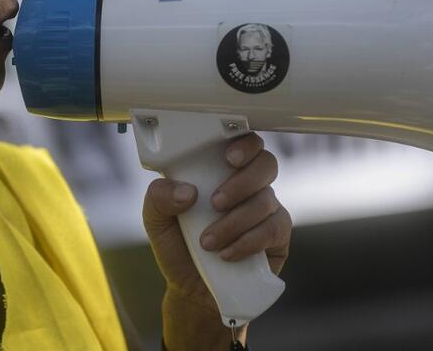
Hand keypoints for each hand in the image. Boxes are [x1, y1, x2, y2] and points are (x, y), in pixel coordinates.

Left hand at [142, 132, 291, 347]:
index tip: (229, 158)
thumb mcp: (155, 219)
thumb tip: (188, 191)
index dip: (244, 144)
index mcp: (219, 170)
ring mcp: (265, 208)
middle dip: (242, 182)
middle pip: (266, 163)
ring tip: (208, 242)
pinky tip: (227, 254)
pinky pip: (274, 228)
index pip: (243, 142)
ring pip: (266, 199)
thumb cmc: (177, 244)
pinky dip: (248, 241)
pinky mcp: (277, 234)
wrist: (192, 289)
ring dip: (235, 221)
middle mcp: (247, 184)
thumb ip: (159, 197)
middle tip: (215, 203)